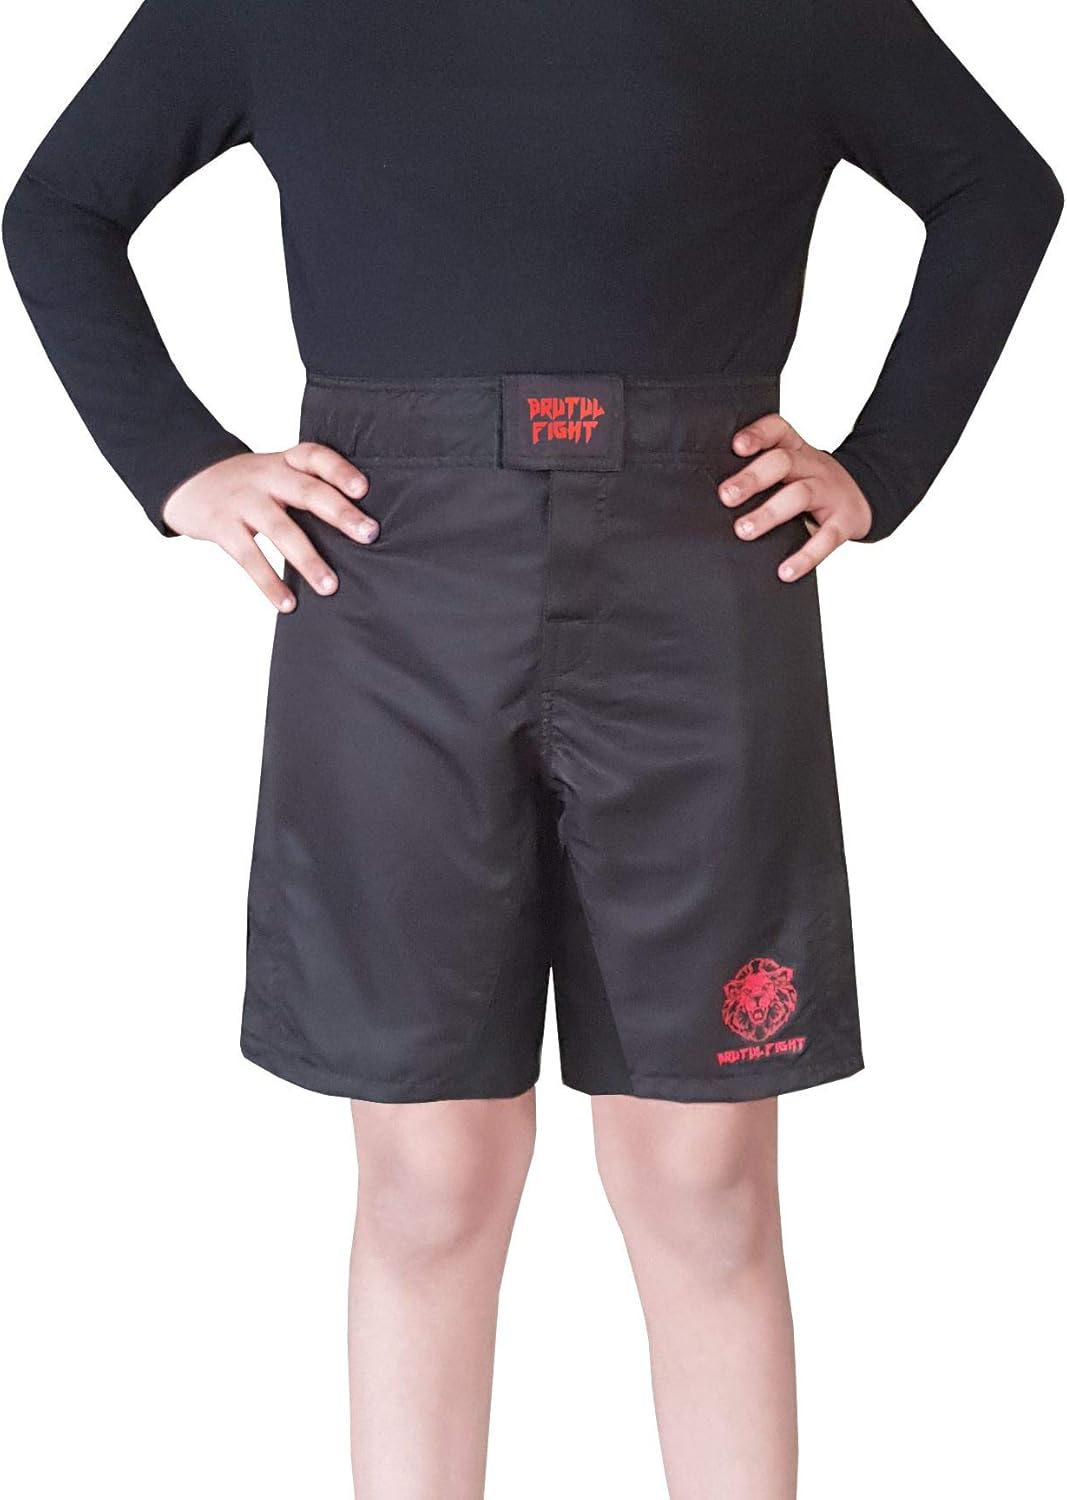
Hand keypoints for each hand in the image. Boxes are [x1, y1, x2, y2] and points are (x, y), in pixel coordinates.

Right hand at [161, 443, 376, 611]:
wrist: (187, 479)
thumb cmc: (247, 484)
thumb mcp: (274, 473)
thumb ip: (306, 490)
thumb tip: (355, 530)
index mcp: (285, 462)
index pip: (315, 457)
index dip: (340, 470)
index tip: (363, 488)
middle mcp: (267, 477)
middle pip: (307, 491)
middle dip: (340, 513)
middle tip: (368, 534)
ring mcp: (243, 501)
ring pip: (281, 529)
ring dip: (308, 559)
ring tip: (330, 586)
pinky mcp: (222, 526)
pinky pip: (249, 557)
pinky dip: (269, 582)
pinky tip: (287, 603)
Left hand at [718, 414, 872, 580]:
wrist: (864, 496)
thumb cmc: (813, 484)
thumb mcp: (793, 469)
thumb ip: (762, 472)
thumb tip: (717, 495)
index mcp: (796, 450)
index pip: (778, 430)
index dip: (758, 434)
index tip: (736, 447)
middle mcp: (813, 466)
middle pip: (783, 461)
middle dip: (753, 478)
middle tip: (726, 496)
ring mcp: (829, 492)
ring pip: (800, 495)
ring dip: (769, 513)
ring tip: (743, 530)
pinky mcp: (843, 522)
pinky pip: (826, 538)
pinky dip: (805, 556)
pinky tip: (785, 571)